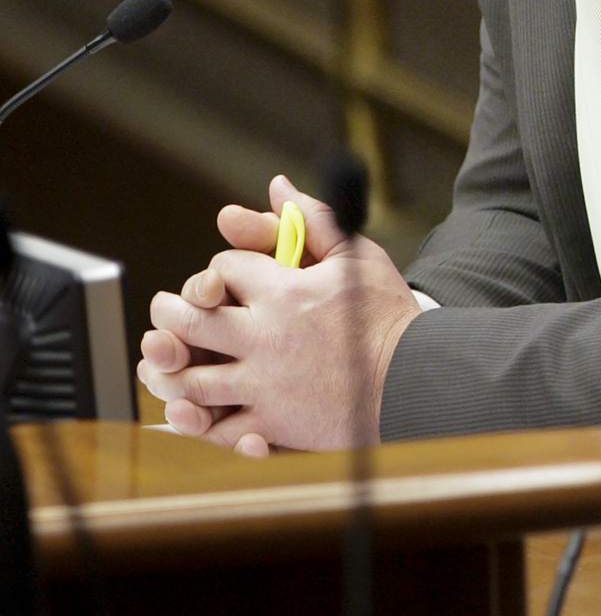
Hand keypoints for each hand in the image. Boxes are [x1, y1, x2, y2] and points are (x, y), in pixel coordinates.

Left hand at [136, 175, 419, 455]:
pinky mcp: (273, 424)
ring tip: (167, 362)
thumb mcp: (358, 256)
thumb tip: (278, 186)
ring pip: (189, 380)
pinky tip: (197, 409)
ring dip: (170, 370)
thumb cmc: (389, 315)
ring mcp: (264, 385)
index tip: (225, 280)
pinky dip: (201, 421)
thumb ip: (314, 220)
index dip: (218, 271)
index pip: (223, 269)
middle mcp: (264, 337)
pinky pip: (218, 428)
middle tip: (167, 312)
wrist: (417, 378)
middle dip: (170, 313)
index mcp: (283, 292)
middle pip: (187, 321)